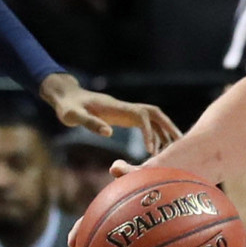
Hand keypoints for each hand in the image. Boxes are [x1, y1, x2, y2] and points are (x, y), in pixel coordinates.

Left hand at [40, 72, 178, 149]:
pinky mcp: (122, 116)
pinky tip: (155, 148)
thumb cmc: (68, 107)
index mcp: (115, 108)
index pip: (141, 116)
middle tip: (180, 142)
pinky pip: (143, 124)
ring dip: (163, 130)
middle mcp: (124, 108)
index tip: (151, 150)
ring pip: (151, 118)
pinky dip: (153, 134)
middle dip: (168, 127)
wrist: (65, 97)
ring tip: (173, 148)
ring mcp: (124, 111)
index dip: (149, 131)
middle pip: (154, 113)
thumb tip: (108, 133)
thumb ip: (90, 123)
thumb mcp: (74, 116)